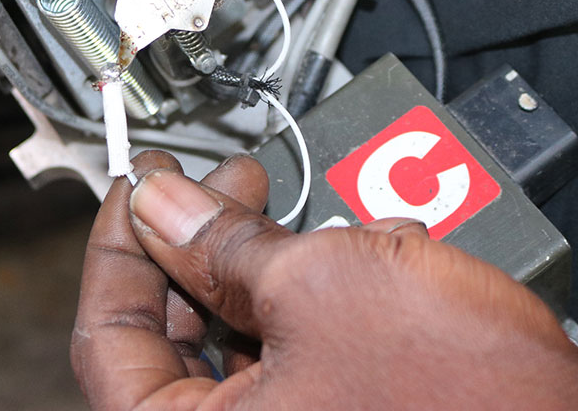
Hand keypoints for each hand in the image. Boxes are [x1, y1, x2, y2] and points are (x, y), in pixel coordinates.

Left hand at [72, 151, 577, 409]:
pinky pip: (306, 354)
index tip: (142, 190)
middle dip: (202, 249)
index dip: (119, 250)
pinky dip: (319, 300)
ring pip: (248, 342)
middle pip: (178, 341)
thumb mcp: (320, 284)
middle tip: (223, 187)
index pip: (108, 343)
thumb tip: (164, 206)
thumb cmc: (468, 401)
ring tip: (301, 210)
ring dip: (269, 267)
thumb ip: (224, 244)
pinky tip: (358, 252)